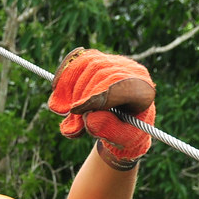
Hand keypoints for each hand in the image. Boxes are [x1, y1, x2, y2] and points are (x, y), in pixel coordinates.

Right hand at [48, 48, 155, 167]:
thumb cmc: (125, 133)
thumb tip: (90, 118)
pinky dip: (65, 75)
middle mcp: (131, 71)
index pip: (118, 85)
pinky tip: (56, 89)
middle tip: (69, 118)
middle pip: (100, 73)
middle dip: (80, 96)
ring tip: (64, 112)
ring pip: (87, 65)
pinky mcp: (99, 61)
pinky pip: (79, 60)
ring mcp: (115, 63)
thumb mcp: (121, 138)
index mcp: (142, 90)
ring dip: (71, 88)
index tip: (76, 111)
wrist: (123, 127)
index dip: (94, 97)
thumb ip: (108, 129)